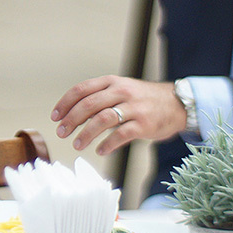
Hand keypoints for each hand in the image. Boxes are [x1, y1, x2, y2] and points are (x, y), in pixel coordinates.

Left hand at [51, 75, 186, 154]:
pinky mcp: (144, 124)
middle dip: (71, 120)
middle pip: (89, 104)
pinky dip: (107, 144)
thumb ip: (99, 99)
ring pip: (103, 119)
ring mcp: (134, 108)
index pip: (82, 89)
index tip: (55, 116)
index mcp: (112, 82)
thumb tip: (72, 114)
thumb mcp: (120, 90)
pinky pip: (121, 135)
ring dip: (86, 134)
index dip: (65, 103)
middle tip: (61, 132)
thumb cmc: (142, 99)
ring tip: (77, 145)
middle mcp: (122, 92)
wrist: (176, 104)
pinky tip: (100, 150)